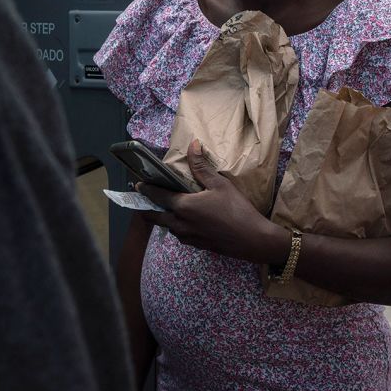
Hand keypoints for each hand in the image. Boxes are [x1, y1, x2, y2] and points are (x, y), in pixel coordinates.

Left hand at [139, 140, 289, 264]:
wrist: (252, 240)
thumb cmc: (237, 209)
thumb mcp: (220, 184)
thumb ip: (201, 167)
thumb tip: (193, 145)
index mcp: (183, 206)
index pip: (157, 195)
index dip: (146, 188)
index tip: (138, 184)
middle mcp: (180, 223)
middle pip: (154, 216)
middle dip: (147, 207)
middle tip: (144, 199)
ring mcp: (187, 237)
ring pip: (167, 226)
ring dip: (163, 217)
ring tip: (166, 207)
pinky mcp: (196, 245)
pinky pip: (179, 234)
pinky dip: (176, 226)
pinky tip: (186, 220)